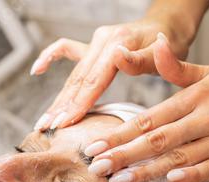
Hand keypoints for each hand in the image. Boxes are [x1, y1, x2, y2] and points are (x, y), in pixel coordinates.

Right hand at [30, 20, 190, 129]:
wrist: (169, 27)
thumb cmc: (171, 44)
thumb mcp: (166, 53)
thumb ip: (142, 59)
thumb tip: (118, 57)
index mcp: (118, 43)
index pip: (94, 80)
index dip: (78, 103)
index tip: (65, 123)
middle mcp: (102, 40)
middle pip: (78, 79)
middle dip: (61, 106)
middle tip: (46, 128)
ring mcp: (95, 42)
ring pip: (73, 74)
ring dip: (58, 98)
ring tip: (44, 120)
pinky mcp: (93, 46)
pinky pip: (67, 50)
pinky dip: (51, 58)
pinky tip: (38, 70)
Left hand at [84, 34, 208, 181]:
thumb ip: (175, 67)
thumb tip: (153, 44)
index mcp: (195, 97)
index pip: (149, 119)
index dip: (120, 133)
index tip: (95, 145)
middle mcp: (208, 117)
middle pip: (158, 140)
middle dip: (124, 155)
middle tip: (96, 167)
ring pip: (180, 157)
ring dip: (148, 171)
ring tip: (119, 180)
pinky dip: (192, 176)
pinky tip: (169, 181)